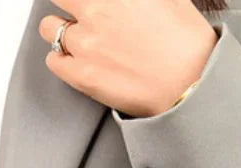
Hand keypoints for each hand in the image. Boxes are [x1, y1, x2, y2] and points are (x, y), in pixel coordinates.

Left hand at [38, 0, 219, 118]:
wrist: (190, 85)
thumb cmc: (186, 41)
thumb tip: (130, 1)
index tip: (86, 4)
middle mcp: (94, 10)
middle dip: (69, 3)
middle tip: (80, 13)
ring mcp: (85, 43)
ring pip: (50, 28)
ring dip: (60, 31)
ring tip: (80, 40)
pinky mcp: (82, 75)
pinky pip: (53, 61)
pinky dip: (60, 59)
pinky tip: (77, 61)